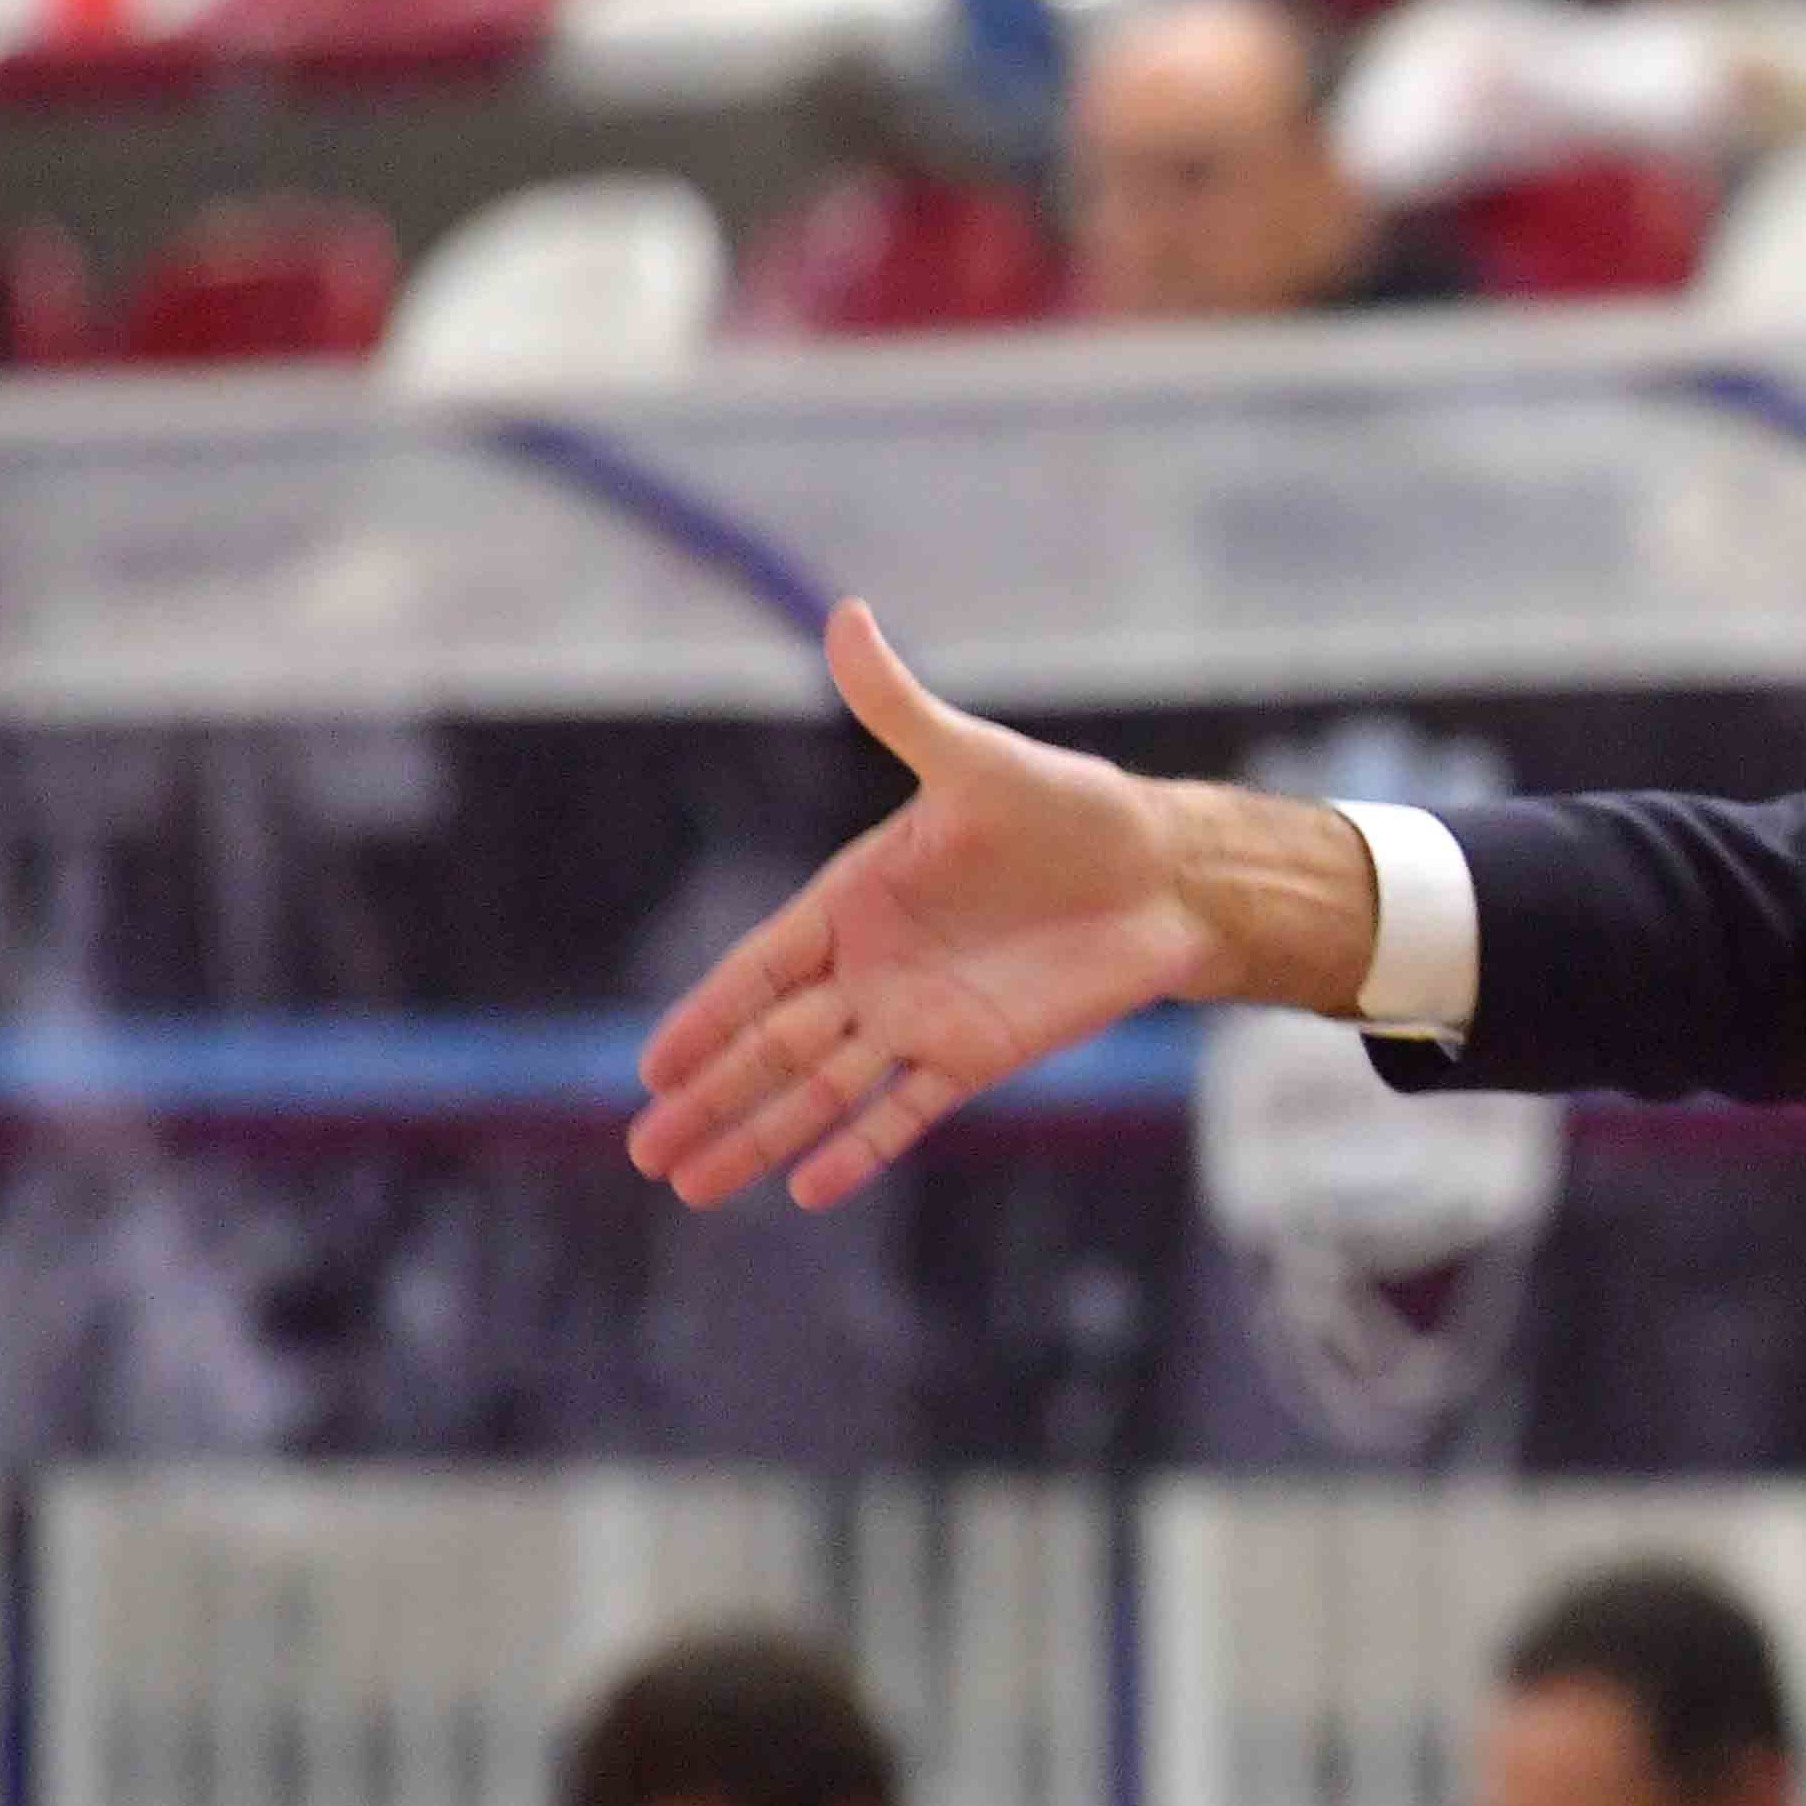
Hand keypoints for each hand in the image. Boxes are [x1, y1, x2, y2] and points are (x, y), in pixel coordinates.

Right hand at [625, 602, 1373, 1211]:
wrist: (1162, 874)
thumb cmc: (1069, 808)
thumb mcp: (979, 759)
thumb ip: (902, 708)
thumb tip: (846, 615)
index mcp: (856, 898)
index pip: (761, 968)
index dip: (708, 1016)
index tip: (650, 1066)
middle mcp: (874, 968)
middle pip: (774, 1046)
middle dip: (710, 1098)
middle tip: (643, 1152)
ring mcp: (920, 1018)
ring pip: (823, 1091)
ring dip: (761, 1137)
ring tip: (693, 1188)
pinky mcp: (975, 1057)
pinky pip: (904, 1113)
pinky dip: (859, 1150)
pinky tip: (806, 1190)